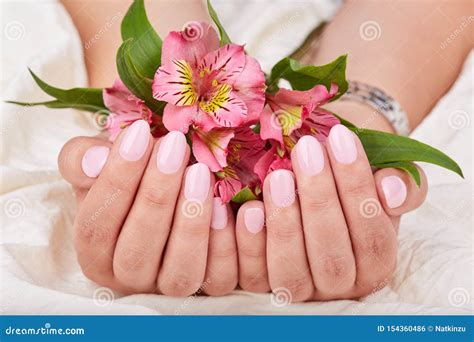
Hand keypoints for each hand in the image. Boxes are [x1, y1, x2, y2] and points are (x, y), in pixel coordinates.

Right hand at [58, 120, 237, 295]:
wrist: (165, 190)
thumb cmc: (130, 177)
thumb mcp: (99, 164)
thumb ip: (81, 159)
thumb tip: (94, 161)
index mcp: (94, 253)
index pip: (96, 226)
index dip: (117, 179)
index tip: (139, 133)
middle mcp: (128, 278)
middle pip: (136, 253)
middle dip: (156, 195)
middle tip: (175, 146)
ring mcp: (168, 287)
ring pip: (179, 273)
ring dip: (190, 223)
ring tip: (200, 173)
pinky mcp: (206, 287)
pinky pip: (216, 278)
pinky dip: (223, 244)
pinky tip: (225, 205)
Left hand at [234, 124, 426, 300]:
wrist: (321, 177)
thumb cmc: (348, 176)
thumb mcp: (384, 176)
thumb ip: (402, 183)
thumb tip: (391, 190)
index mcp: (376, 262)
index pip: (372, 235)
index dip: (357, 187)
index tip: (340, 138)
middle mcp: (340, 284)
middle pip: (332, 258)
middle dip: (319, 201)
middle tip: (306, 151)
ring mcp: (301, 290)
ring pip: (292, 274)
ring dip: (284, 226)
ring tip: (277, 177)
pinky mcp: (265, 287)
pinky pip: (254, 277)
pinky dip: (246, 244)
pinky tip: (245, 208)